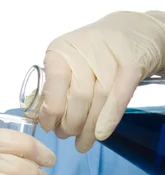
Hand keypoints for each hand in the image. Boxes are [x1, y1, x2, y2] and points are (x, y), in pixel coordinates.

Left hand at [39, 10, 164, 151]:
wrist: (131, 31)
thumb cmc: (93, 51)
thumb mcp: (67, 60)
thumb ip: (56, 85)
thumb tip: (44, 117)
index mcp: (60, 49)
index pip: (54, 86)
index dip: (50, 112)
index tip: (49, 127)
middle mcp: (83, 50)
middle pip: (77, 97)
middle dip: (70, 124)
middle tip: (66, 136)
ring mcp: (109, 56)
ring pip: (98, 100)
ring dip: (89, 128)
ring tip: (82, 143)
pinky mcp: (131, 63)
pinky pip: (119, 96)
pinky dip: (109, 118)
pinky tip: (100, 135)